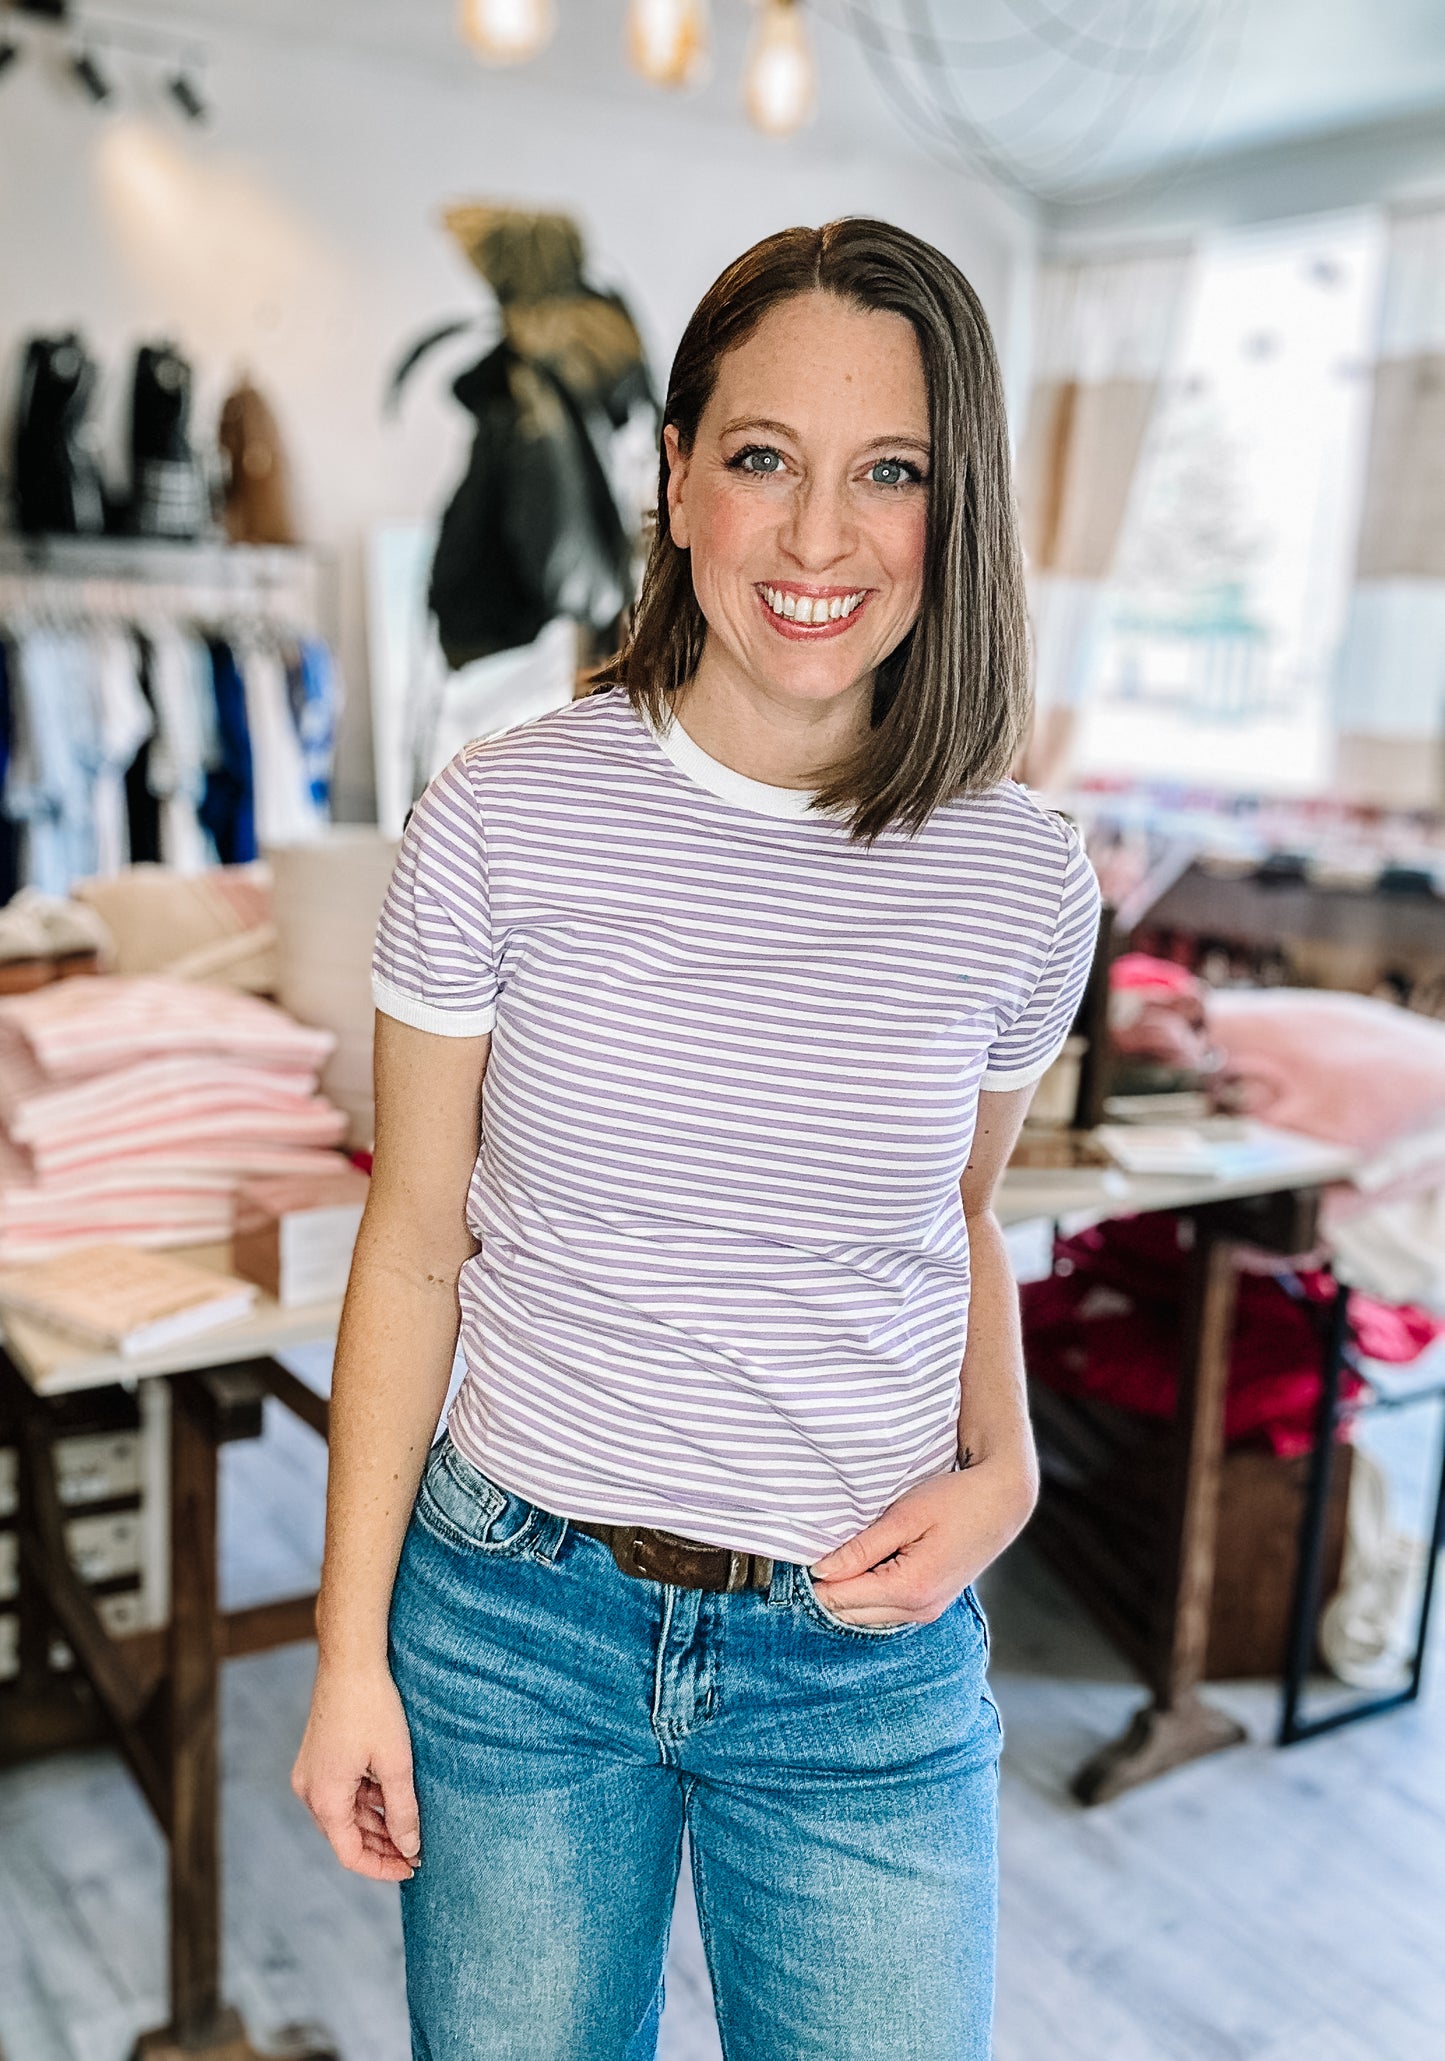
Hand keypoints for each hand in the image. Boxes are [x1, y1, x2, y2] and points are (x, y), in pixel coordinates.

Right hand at [291, 1659, 420, 1880]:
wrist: (350, 1659)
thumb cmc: (372, 1707)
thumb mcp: (395, 1763)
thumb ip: (402, 1811)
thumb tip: (410, 1848)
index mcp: (325, 1798)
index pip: (350, 1854)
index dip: (381, 1867)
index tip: (411, 1867)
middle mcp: (309, 1790)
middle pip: (346, 1836)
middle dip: (381, 1846)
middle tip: (417, 1850)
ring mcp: (311, 1772)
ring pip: (345, 1814)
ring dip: (375, 1823)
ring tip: (410, 1826)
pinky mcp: (318, 1757)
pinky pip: (342, 1792)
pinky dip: (366, 1800)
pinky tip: (392, 1796)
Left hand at [809, 1458, 1036, 1627]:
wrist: (1002, 1502)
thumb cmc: (955, 1500)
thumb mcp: (904, 1516)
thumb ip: (861, 1548)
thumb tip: (821, 1571)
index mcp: (910, 1588)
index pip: (841, 1598)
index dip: (816, 1578)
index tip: (802, 1554)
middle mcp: (919, 1610)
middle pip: (850, 1613)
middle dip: (829, 1588)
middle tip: (815, 1553)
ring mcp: (927, 1612)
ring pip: (866, 1616)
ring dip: (847, 1592)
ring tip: (841, 1556)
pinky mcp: (931, 1605)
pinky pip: (885, 1610)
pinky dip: (867, 1593)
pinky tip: (865, 1566)